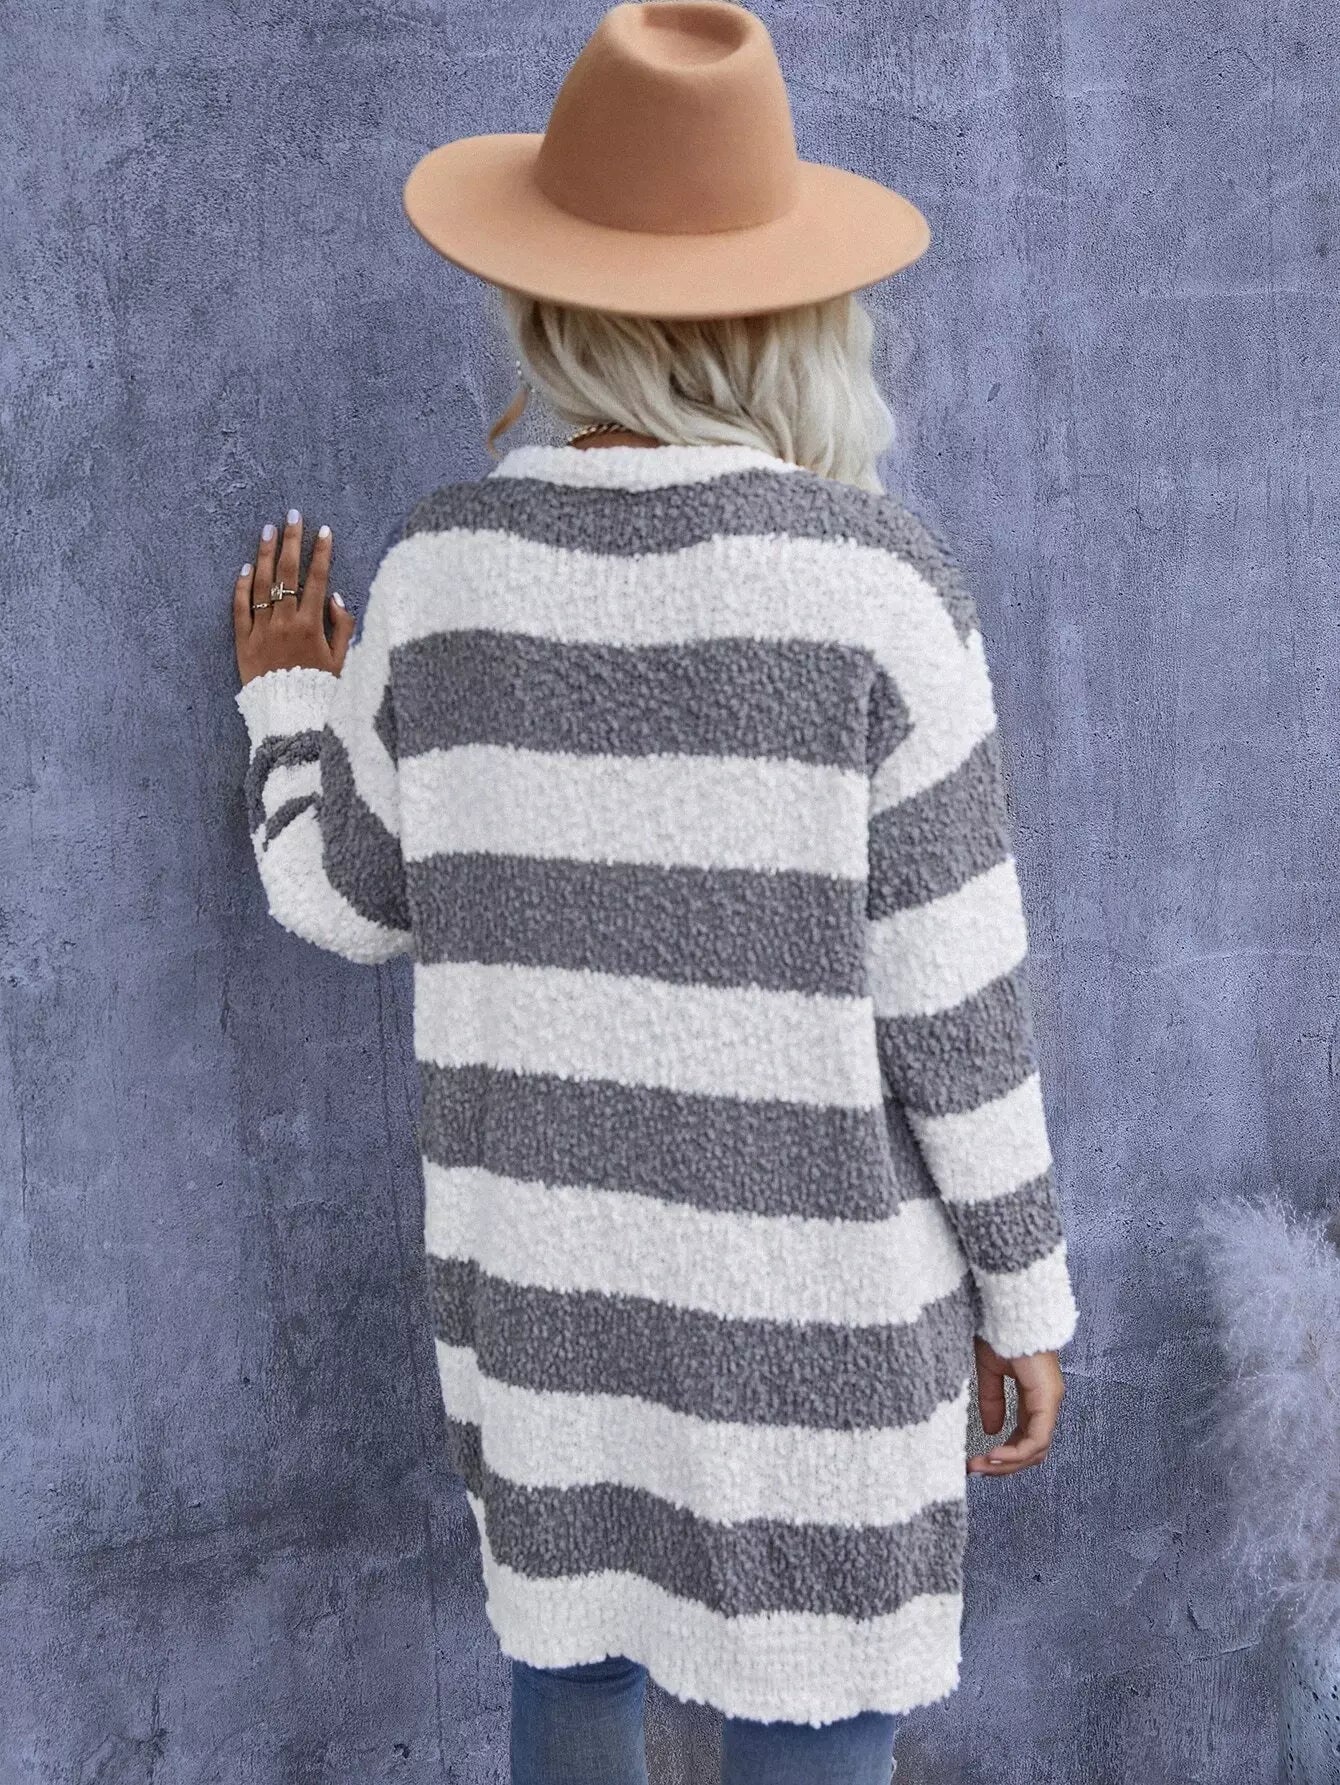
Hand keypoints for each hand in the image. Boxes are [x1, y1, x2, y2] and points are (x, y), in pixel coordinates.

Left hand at [233, 508, 355, 686]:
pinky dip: (242, 586)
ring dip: (265, 554)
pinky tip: (246, 567)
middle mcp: (284, 623)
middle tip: (292, 515)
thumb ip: (343, 628)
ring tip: (268, 529)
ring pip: (261, 584)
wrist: (288, 717)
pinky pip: (240, 608)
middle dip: (291, 541)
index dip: (322, 553)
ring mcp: (261, 630)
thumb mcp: (343, 662)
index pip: (318, 579)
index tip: (325, 531)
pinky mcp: (243, 642)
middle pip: (287, 573)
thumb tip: (336, 597)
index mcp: (311, 626)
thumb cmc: (320, 691)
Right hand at [968, 1335, 1064, 1476]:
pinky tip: (994, 1455)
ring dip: (1007, 1463)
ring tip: (980, 1466)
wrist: (1007, 1307)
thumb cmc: (999, 1330)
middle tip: (974, 1470)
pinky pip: (1037, 1437)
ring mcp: (1049, 1400)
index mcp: (1035, 1396)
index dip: (1003, 1455)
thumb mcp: (989, 1370)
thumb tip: (992, 1430)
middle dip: (1003, 1466)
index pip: (1026, 1438)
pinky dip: (1016, 1452)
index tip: (974, 1461)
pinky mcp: (1048, 1396)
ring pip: (1036, 1450)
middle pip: (1032, 1450)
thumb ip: (992, 1399)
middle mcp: (1046, 1402)